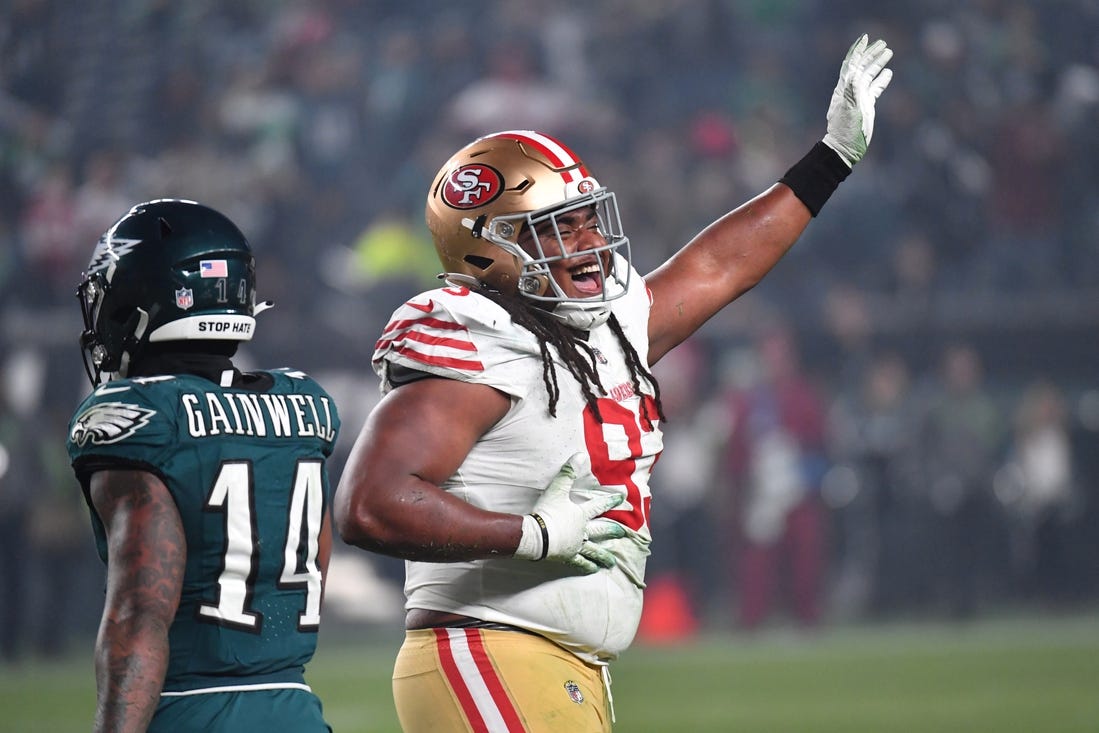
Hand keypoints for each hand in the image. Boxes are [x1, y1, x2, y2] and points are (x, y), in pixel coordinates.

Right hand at [514, 453, 625, 572]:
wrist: (537, 535)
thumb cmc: (547, 512)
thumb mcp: (556, 489)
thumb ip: (568, 472)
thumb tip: (581, 455)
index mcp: (581, 514)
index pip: (599, 506)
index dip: (611, 500)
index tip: (623, 498)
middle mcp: (583, 531)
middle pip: (601, 531)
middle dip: (613, 531)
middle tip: (624, 533)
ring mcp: (576, 546)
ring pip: (594, 551)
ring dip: (604, 555)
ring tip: (613, 562)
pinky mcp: (568, 557)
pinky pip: (580, 563)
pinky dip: (588, 566)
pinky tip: (594, 570)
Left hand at [822, 34, 893, 167]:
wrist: (844, 148)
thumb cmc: (845, 131)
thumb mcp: (848, 111)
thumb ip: (851, 93)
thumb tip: (854, 74)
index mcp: (845, 89)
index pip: (852, 65)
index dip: (858, 51)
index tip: (866, 38)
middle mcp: (851, 90)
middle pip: (862, 66)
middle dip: (871, 54)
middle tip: (883, 43)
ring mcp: (859, 97)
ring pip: (869, 75)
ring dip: (877, 63)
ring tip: (889, 52)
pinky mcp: (866, 105)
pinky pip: (874, 88)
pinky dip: (881, 79)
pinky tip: (889, 73)